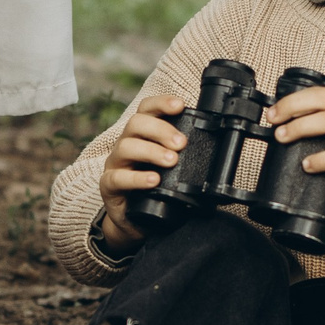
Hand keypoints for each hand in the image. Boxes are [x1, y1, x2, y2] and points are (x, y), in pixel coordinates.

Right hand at [94, 93, 186, 252]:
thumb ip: (185, 157)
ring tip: (171, 161)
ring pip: (126, 147)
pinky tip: (153, 180)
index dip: (161, 103)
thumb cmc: (156, 190)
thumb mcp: (172, 170)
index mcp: (141, 136)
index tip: (180, 105)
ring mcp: (115, 165)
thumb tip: (216, 153)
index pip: (146, 109)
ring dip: (152, 151)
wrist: (134, 221)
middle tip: (181, 143)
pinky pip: (117, 178)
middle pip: (136, 123)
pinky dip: (137, 178)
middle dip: (161, 129)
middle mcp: (125, 145)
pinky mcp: (108, 186)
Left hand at [263, 86, 324, 227]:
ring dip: (302, 127)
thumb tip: (282, 128)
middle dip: (293, 108)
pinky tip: (307, 164)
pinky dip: (322, 159)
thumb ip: (321, 128)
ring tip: (283, 137)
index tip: (273, 112)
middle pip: (324, 101)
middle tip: (273, 122)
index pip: (320, 92)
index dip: (293, 100)